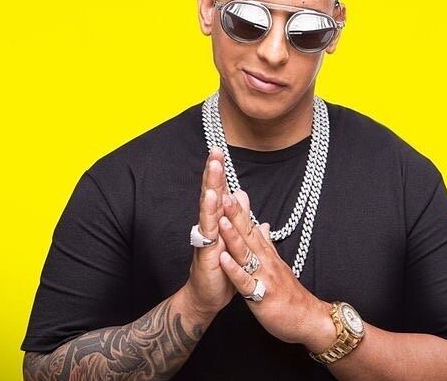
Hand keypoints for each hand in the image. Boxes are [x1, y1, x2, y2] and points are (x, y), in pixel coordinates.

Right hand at [181, 148, 236, 320]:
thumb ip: (237, 216)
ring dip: (211, 186)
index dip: (220, 173)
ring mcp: (206, 237)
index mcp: (218, 222)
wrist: (208, 297)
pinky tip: (212, 199)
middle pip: (211, 193)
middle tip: (215, 150)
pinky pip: (208, 230)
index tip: (221, 151)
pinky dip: (210, 214)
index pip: (219, 192)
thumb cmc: (220, 269)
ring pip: (208, 207)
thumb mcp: (232, 238)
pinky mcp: (205, 251)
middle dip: (213, 172)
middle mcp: (210, 226)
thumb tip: (241, 193)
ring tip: (214, 167)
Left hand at [217, 190, 334, 349]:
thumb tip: (265, 224)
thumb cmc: (290, 294)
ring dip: (233, 236)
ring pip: (246, 253)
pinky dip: (234, 270)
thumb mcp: (278, 264)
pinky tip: (223, 258)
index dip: (239, 210)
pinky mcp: (261, 295)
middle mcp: (265, 260)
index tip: (228, 191)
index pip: (251, 227)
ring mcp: (264, 276)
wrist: (308, 319)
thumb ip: (268, 244)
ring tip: (221, 218)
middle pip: (248, 233)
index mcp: (266, 254)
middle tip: (223, 192)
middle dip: (235, 214)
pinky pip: (245, 281)